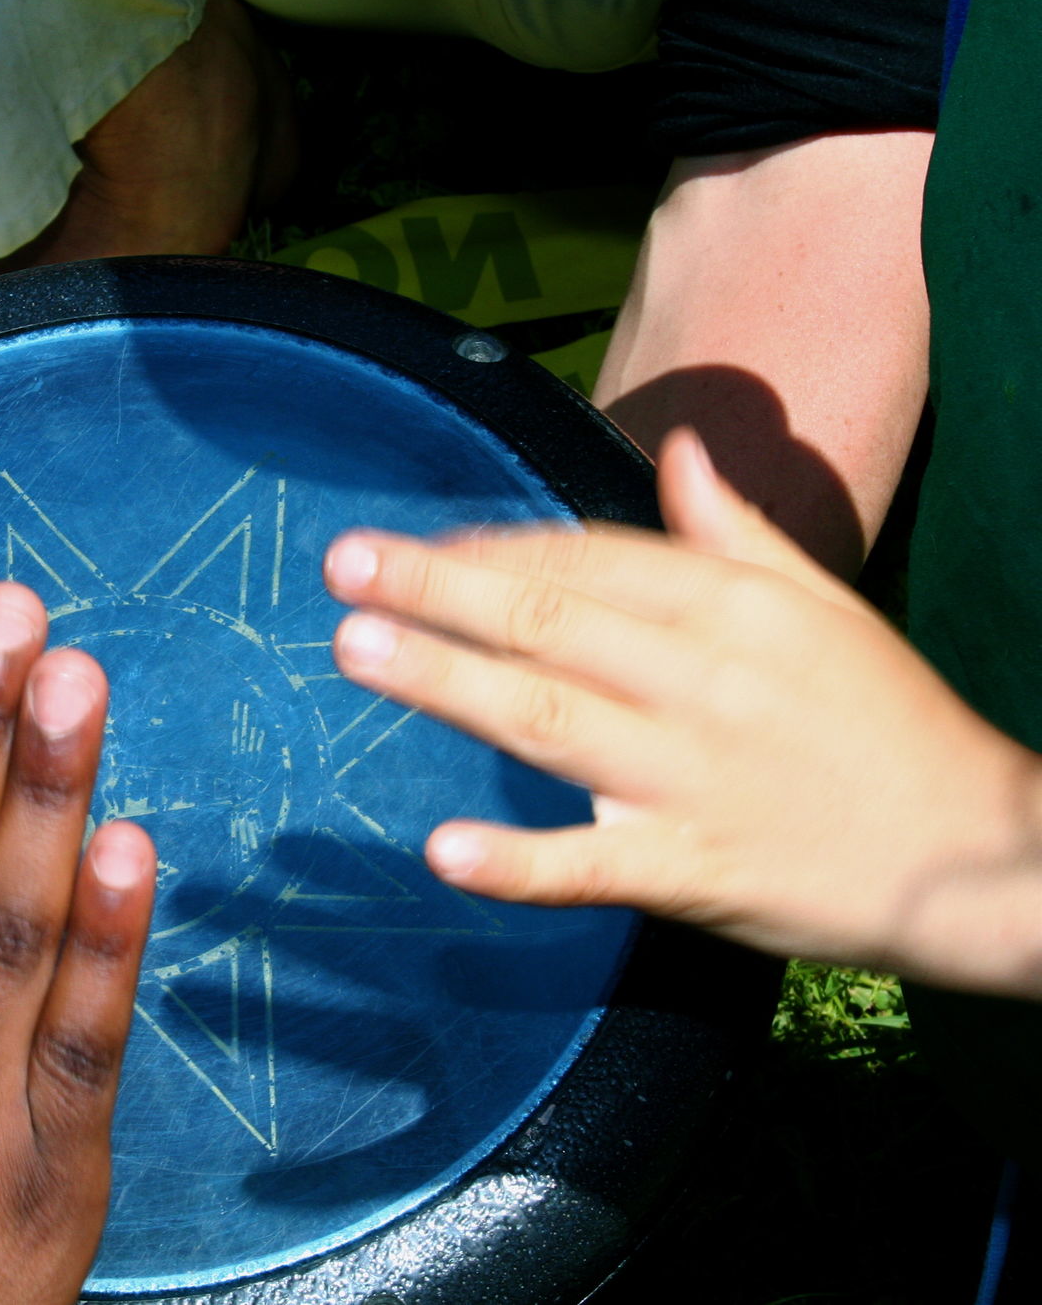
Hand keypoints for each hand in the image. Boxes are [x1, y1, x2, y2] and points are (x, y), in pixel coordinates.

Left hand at [321, 428, 1041, 996]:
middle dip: (441, 589)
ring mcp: (696, 776)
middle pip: (551, 621)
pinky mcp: (699, 870)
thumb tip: (683, 451)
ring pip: (552, 717)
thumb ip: (735, 531)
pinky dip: (522, 863)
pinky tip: (445, 850)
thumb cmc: (888, 723)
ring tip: (358, 648)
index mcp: (731, 608)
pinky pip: (596, 865)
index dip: (494, 547)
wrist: (981, 857)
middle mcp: (704, 678)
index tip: (413, 539)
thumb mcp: (821, 607)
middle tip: (344, 565)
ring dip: (449, 681)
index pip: (590, 559)